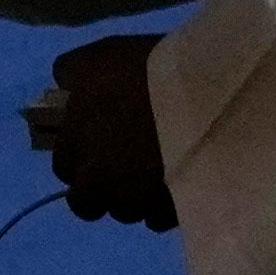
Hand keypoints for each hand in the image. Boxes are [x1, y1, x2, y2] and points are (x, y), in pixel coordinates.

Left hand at [33, 37, 175, 227]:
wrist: (212, 98)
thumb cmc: (156, 68)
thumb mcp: (105, 55)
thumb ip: (74, 73)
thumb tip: (63, 85)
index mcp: (75, 139)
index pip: (63, 162)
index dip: (82, 155)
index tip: (102, 143)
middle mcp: (94, 176)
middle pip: (85, 200)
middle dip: (101, 186)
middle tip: (127, 164)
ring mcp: (129, 199)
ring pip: (122, 211)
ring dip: (133, 197)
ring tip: (159, 170)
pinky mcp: (163, 213)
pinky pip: (155, 219)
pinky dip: (162, 206)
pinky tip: (178, 181)